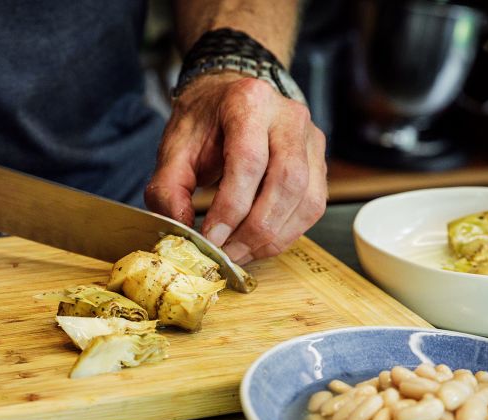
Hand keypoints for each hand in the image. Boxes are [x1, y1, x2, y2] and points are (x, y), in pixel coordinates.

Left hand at [145, 74, 326, 264]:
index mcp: (249, 101)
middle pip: (286, 182)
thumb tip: (182, 228)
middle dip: (255, 229)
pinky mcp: (319, 161)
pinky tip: (259, 243)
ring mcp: (310, 138)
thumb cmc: (204, 122)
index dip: (231, 208)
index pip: (248, 161)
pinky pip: (312, 206)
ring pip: (306, 200)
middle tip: (226, 253)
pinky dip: (286, 233)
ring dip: (273, 237)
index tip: (211, 237)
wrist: (229, 98)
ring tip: (240, 253)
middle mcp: (288, 116)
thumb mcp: (174, 148)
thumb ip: (168, 188)